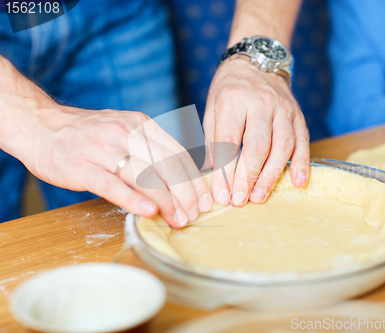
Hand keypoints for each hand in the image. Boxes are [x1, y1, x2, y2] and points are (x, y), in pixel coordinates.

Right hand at [26, 106, 213, 227]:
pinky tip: (149, 212)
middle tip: (195, 215)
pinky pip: (113, 185)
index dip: (194, 180)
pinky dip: (134, 199)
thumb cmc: (88, 135)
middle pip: (166, 165)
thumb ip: (151, 148)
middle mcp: (125, 131)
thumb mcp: (125, 130)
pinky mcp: (82, 167)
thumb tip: (181, 178)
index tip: (204, 200)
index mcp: (140, 124)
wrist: (40, 126)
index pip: (177, 154)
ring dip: (166, 201)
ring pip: (144, 176)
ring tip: (178, 220)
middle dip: (186, 194)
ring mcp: (102, 148)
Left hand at [204, 59, 309, 206]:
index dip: (225, 171)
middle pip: (257, 145)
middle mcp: (261, 103)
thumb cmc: (230, 88)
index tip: (221, 195)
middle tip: (240, 200)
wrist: (258, 61)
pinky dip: (302, 163)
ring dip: (271, 175)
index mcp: (233, 100)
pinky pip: (303, 141)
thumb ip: (212, 138)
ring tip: (259, 196)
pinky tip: (298, 182)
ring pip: (282, 146)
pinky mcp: (298, 115)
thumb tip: (211, 172)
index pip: (229, 140)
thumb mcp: (212, 106)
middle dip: (248, 177)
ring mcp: (283, 109)